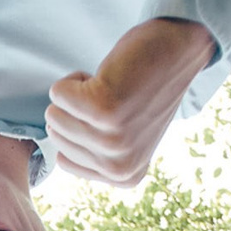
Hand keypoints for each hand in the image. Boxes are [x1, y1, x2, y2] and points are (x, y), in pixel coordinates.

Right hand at [45, 17, 215, 186]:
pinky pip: (57, 92)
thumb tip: (63, 158)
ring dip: (77, 93)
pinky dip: (76, 77)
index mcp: (123, 178)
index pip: (63, 159)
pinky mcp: (102, 110)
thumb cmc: (148, 90)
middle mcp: (117, 167)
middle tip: (114, 98)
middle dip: (78, 110)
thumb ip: (100, 156)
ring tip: (110, 88)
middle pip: (56, 135)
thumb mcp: (128, 139)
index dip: (80, 128)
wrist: (177, 53)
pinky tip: (107, 77)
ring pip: (53, 114)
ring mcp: (111, 140)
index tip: (112, 116)